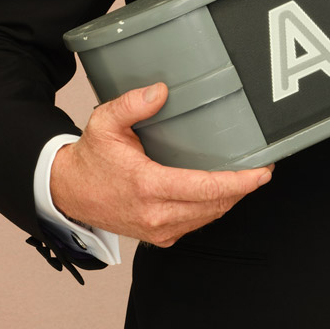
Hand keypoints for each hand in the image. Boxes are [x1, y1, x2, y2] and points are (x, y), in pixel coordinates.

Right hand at [50, 82, 272, 246]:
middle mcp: (155, 214)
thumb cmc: (90, 159)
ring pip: (208, 217)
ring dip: (229, 200)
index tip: (261, 173)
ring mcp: (158, 230)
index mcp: (147, 186)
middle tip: (261, 172)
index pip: (205, 188)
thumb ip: (131, 104)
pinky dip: (212, 209)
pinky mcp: (158, 237)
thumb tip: (159, 91)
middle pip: (214, 205)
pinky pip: (196, 224)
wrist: (68, 193)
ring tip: (245, 180)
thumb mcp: (104, 123)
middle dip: (242, 190)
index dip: (239, 182)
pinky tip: (219, 193)